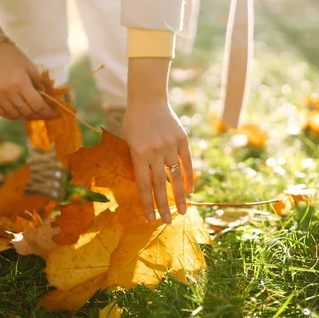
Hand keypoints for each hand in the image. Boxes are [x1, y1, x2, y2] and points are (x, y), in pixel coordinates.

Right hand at [0, 42, 58, 119]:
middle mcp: (8, 92)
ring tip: (32, 113)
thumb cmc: (13, 56)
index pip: (37, 105)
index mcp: (21, 83)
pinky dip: (12, 115)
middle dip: (38, 115)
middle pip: (27, 112)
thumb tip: (46, 99)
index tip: (55, 115)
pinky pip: (2, 113)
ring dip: (25, 116)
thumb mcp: (30, 67)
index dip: (48, 112)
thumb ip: (38, 84)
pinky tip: (18, 112)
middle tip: (44, 114)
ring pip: (14, 115)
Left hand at [124, 98, 192, 223]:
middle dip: (163, 206)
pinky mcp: (182, 139)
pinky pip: (187, 162)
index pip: (143, 186)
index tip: (150, 219)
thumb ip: (137, 162)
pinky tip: (190, 191)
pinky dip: (189, 177)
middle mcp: (155, 151)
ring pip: (176, 177)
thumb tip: (146, 186)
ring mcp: (170, 145)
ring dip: (179, 196)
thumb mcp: (129, 141)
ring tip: (182, 212)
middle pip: (160, 185)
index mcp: (138, 153)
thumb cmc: (134, 121)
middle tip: (166, 222)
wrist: (148, 98)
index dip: (147, 204)